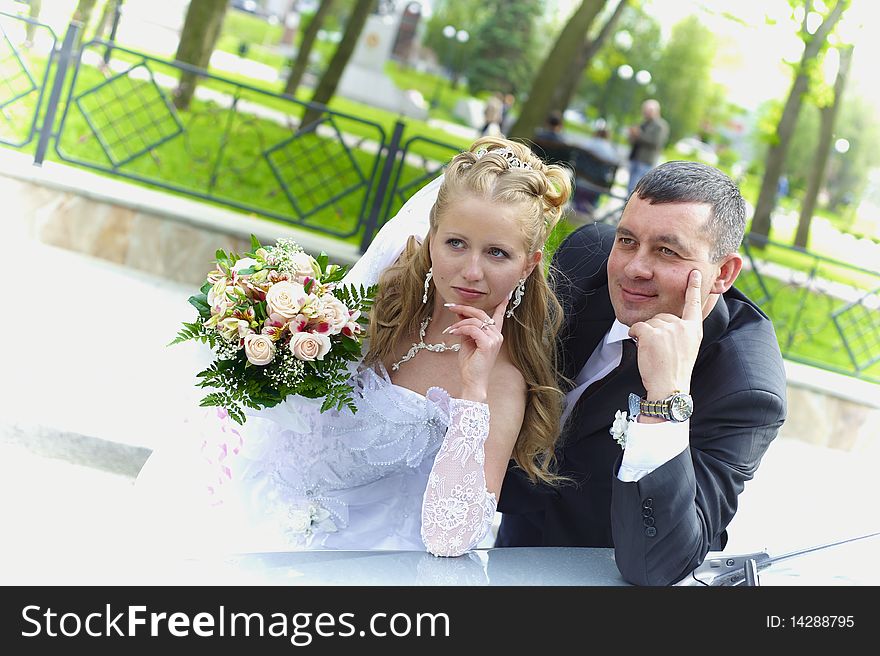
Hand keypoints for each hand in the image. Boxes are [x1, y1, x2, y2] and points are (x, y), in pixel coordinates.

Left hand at [442, 300, 506, 402]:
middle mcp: (497, 335)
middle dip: (464, 308)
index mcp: (494, 334)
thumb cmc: (470, 364)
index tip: (506, 295)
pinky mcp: (488, 344)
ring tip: (450, 330)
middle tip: (450, 306)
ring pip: (475, 321)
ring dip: (459, 323)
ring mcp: (494, 339)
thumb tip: (459, 312)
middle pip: (481, 314)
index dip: (502, 305)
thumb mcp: (467, 341)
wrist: (472, 381)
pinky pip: (472, 329)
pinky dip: (460, 329)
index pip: (499, 316)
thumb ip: (466, 327)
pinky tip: (453, 333)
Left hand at [629, 270, 702, 400]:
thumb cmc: (674, 371)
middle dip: (656, 330)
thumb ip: (682, 331)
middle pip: (662, 317)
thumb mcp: (687, 348)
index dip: (693, 288)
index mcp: (694, 330)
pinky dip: (634, 335)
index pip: (694, 305)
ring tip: (654, 352)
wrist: (669, 387)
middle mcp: (683, 326)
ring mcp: (668, 329)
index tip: (694, 272)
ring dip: (646, 335)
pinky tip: (641, 347)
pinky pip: (637, 327)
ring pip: (649, 322)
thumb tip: (668, 321)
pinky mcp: (652, 333)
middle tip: (660, 350)